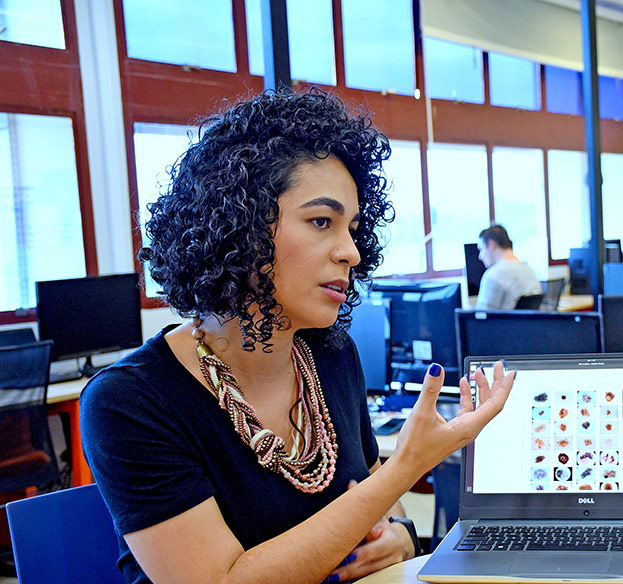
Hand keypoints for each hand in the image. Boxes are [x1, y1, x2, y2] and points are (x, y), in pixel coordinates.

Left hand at [327, 482, 411, 582]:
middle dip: (351, 570)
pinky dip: (356, 581)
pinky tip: (343, 582)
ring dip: (351, 578)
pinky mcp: (385, 577)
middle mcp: (393, 558)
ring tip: (333, 579)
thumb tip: (351, 483)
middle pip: (370, 567)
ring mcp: (390, 569)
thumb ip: (363, 501)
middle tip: (333, 574)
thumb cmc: (381, 527)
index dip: (361, 554)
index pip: (375, 549)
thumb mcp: (375, 515)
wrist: (397, 541)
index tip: (347, 557)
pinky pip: (370, 580)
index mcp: (391, 541)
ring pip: (369, 576)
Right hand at [393, 361, 513, 482]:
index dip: (504, 387)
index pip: (495, 405)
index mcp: (468, 427)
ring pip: (479, 406)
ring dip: (481, 388)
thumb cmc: (415, 447)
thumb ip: (431, 389)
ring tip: (478, 371)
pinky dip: (468, 395)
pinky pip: (468, 410)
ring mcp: (463, 430)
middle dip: (494, 383)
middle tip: (496, 366)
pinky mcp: (455, 430)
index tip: (511, 373)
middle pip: (490, 403)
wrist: (407, 465)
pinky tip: (463, 385)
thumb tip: (437, 369)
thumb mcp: (422, 413)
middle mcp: (470, 429)